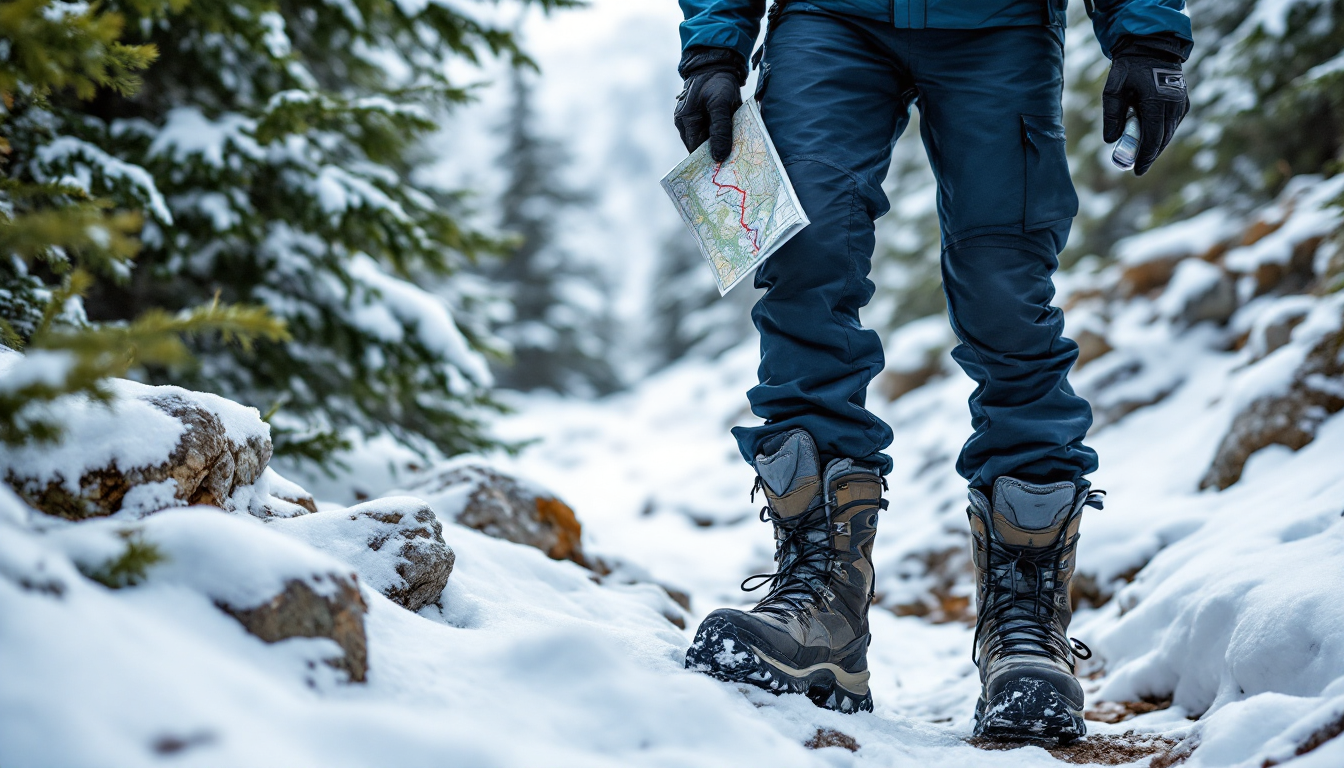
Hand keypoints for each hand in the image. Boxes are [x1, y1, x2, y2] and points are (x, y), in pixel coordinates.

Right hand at [674, 47, 745, 162]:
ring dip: (719, 145)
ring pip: (706, 141)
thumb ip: (720, 130)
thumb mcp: (722, 105)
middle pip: (700, 148)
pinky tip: (733, 140)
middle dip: (715, 154)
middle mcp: (684, 123)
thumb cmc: (717, 82)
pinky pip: (710, 133)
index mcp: (686, 120)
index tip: (725, 170)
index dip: (708, 161)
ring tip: (735, 152)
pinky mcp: (700, 118)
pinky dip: (720, 137)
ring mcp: (691, 121)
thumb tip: (718, 157)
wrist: (717, 64)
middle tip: (734, 164)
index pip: (695, 150)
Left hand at [1102, 55, 1188, 175]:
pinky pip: (1172, 125)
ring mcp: (1181, 103)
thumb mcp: (1113, 89)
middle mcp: (1173, 104)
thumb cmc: (1129, 68)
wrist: (1152, 47)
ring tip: (1142, 156)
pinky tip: (1150, 140)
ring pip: (1169, 134)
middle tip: (1137, 167)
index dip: (1145, 157)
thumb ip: (1112, 115)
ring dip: (1156, 146)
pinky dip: (1162, 135)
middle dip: (1150, 155)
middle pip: (1163, 139)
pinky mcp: (1183, 103)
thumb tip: (1111, 141)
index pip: (1153, 137)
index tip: (1137, 171)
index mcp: (1157, 101)